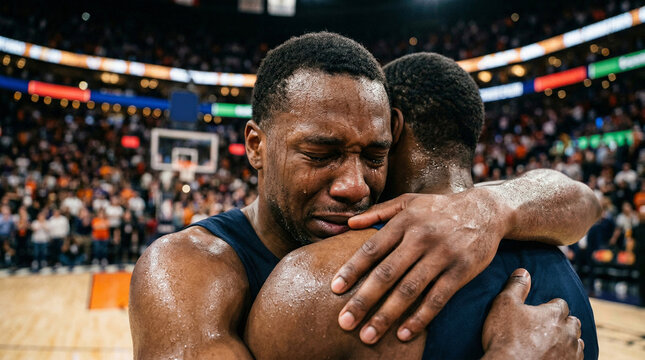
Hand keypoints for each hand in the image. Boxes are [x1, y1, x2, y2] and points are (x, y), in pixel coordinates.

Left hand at [331, 190, 507, 343]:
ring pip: (410, 290)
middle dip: (363, 300)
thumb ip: (378, 211)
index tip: (335, 289)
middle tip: (344, 322)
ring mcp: (442, 255)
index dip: (352, 269)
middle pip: (387, 273)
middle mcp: (421, 238)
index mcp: (404, 221)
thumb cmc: (439, 208)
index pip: (372, 248)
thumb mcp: (408, 201)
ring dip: (386, 315)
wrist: (485, 210)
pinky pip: (437, 299)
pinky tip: (403, 334)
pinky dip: (420, 318)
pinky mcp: (461, 271)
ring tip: (367, 335)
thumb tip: (348, 222)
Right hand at [482, 268, 582, 359]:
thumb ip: (516, 286)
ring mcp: (571, 353)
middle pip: (573, 323)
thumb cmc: (505, 337)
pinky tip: (557, 357)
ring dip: (568, 341)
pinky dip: (568, 357)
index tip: (541, 312)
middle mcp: (568, 333)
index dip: (550, 307)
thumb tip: (524, 271)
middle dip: (564, 323)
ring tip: (555, 343)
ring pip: (577, 343)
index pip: (560, 304)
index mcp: (554, 314)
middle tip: (549, 327)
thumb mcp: (504, 304)